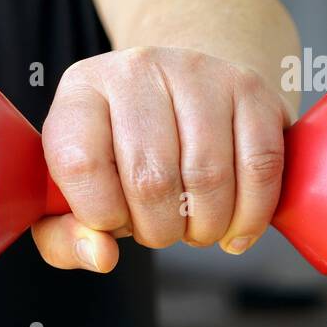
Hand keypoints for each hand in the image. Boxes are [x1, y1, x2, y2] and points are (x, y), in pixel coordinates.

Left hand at [35, 46, 289, 271]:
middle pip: (150, 178)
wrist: (178, 91)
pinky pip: (260, 166)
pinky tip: (234, 229)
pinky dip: (250, 215)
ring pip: (208, 177)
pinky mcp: (250, 87)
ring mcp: (198, 72)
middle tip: (160, 231)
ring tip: (194, 228)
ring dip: (204, 227)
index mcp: (82, 90)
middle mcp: (136, 69)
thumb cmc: (120, 152)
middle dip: (158, 230)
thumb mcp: (73, 189)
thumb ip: (66, 236)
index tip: (113, 222)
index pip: (80, 164)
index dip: (100, 214)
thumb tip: (101, 257)